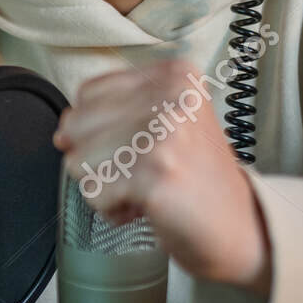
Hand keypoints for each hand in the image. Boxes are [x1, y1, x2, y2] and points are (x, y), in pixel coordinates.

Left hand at [52, 57, 271, 297]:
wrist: (242, 228)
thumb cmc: (195, 181)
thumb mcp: (164, 125)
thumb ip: (113, 114)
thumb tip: (60, 133)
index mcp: (174, 74)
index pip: (88, 94)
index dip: (99, 132)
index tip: (142, 149)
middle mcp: (172, 93)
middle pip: (76, 126)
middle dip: (101, 161)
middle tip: (146, 173)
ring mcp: (164, 131)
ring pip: (79, 161)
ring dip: (107, 187)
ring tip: (149, 190)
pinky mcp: (156, 171)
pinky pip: (94, 192)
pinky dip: (114, 209)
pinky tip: (150, 206)